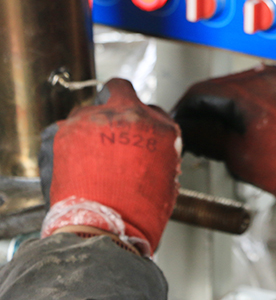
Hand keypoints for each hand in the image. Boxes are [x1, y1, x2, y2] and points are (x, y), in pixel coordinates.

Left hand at [40, 79, 180, 256]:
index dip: (142, 122)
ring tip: (87, 152)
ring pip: (89, 108)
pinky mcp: (67, 131)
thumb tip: (149, 153)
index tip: (134, 132)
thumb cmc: (138, 213)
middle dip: (115, 102)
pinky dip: (68, 139)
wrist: (105, 228)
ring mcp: (97, 119)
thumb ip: (160, 155)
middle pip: (120, 90)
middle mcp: (131, 115)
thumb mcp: (167, 180)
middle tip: (110, 124)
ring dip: (91, 124)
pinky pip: (65, 126)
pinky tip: (72, 160)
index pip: (153, 111)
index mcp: (161, 128)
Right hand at [172, 65, 275, 217]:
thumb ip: (203, 136)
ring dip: (214, 104)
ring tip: (208, 128)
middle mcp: (265, 78)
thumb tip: (181, 128)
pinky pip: (245, 86)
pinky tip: (228, 120)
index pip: (201, 93)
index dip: (183, 110)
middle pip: (214, 86)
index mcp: (252, 95)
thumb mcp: (234, 155)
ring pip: (228, 84)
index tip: (176, 123)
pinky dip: (233, 101)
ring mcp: (274, 77)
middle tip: (187, 128)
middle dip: (198, 108)